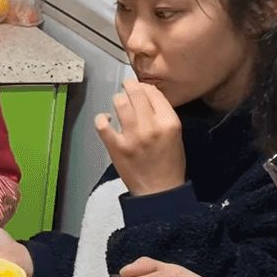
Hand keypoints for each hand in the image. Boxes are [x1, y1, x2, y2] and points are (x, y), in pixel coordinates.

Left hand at [95, 79, 186, 195]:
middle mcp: (151, 126)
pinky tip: (106, 119)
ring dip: (118, 99)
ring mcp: (132, 136)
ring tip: (118, 102)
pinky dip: (102, 118)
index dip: (145, 87)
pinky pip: (102, 124)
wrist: (159, 190)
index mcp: (170, 122)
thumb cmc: (170, 162)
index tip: (140, 87)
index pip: (154, 93)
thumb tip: (146, 94)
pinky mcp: (116, 147)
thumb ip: (163, 114)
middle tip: (126, 86)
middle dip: (129, 86)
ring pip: (119, 103)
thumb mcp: (175, 134)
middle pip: (136, 93)